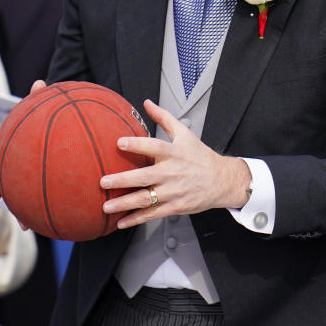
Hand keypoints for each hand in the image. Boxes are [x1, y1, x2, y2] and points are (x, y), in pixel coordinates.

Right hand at [0, 79, 46, 206]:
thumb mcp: (36, 120)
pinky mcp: (18, 194)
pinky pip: (18, 205)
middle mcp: (0, 161)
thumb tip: (41, 82)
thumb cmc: (34, 136)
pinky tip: (28, 226)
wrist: (40, 158)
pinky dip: (22, 216)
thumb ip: (37, 103)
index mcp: (5, 143)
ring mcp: (6, 178)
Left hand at [99, 99, 250, 229]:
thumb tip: (147, 103)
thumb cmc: (200, 156)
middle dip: (122, 180)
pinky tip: (121, 222)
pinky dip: (137, 219)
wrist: (222, 181)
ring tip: (106, 206)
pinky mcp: (175, 206)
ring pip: (146, 199)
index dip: (136, 144)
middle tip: (103, 182)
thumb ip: (164, 118)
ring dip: (124, 203)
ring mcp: (173, 192)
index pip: (153, 146)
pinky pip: (153, 213)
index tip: (119, 143)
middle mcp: (172, 173)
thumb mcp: (184, 133)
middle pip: (144, 177)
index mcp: (173, 153)